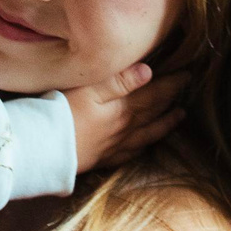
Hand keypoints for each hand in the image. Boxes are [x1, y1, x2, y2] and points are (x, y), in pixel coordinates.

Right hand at [65, 61, 190, 171]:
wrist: (43, 148)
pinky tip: (145, 145)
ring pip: (148, 134)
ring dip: (165, 124)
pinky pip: (130, 153)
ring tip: (178, 117)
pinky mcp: (102, 158)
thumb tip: (149, 71)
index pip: (155, 94)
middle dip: (172, 100)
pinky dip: (143, 147)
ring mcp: (115, 145)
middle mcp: (125, 128)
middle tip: (186, 92)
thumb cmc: (61, 112)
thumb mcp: (89, 88)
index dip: (172, 84)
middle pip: (154, 113)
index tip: (187, 75)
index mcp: (124, 109)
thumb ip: (119, 80)